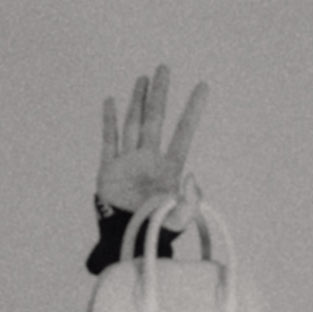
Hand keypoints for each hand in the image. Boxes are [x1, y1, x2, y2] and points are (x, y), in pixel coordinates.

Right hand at [98, 63, 207, 224]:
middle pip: (155, 119)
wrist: (128, 243)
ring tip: (143, 79)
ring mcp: (129, 161)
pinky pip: (109, 141)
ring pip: (133, 124)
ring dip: (138, 101)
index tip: (203, 87)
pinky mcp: (109, 169)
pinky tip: (112, 102)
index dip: (193, 110)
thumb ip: (191, 199)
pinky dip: (110, 121)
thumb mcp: (181, 218)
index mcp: (170, 168)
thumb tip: (193, 177)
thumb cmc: (158, 233)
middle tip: (164, 68)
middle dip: (160, 94)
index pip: (183, 132)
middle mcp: (149, 159)